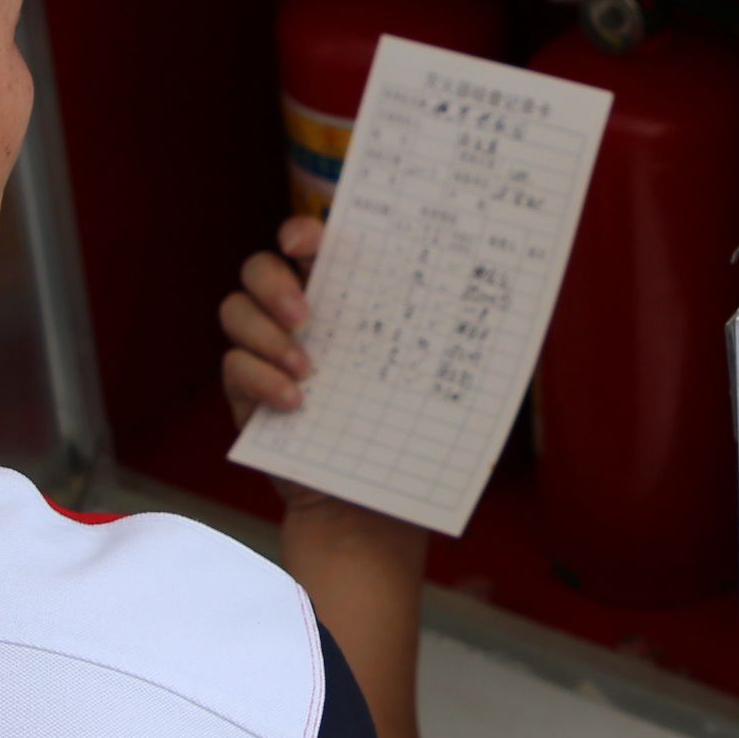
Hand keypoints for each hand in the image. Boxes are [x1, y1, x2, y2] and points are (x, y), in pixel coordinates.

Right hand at [224, 217, 437, 562]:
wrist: (366, 505)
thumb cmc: (401, 437)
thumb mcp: (432, 383)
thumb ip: (447, 339)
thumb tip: (505, 300)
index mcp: (342, 299)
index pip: (310, 247)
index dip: (301, 232)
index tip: (306, 241)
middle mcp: (295, 318)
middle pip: (257, 268)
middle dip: (274, 283)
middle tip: (307, 315)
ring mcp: (263, 353)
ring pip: (235, 310)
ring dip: (267, 334)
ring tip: (309, 369)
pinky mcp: (243, 393)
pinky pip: (233, 367)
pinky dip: (261, 379)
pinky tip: (296, 403)